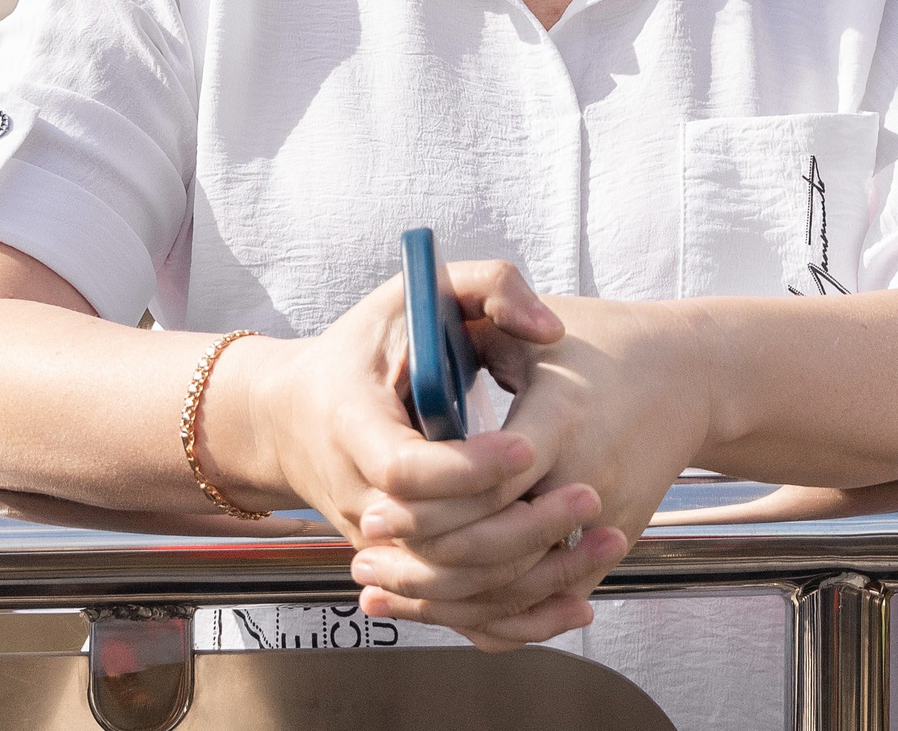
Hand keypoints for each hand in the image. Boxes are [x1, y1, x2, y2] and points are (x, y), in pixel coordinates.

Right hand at [214, 261, 578, 578]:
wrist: (291, 416)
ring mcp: (376, 540)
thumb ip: (488, 284)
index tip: (528, 450)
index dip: (467, 468)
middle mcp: (357, 496)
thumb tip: (550, 328)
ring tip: (607, 540)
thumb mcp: (416, 290)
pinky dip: (517, 613)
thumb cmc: (368, 345)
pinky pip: (457, 605)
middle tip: (589, 497)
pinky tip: (577, 600)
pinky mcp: (399, 566)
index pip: (406, 470)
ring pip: (452, 585)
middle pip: (436, 539)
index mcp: (351, 424)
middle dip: (517, 526)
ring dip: (532, 576)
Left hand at [350, 295, 714, 647]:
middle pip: (497, 543)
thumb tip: (415, 358)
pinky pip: (542, 601)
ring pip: (515, 586)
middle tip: (365, 553)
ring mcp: (604, 521)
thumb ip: (481, 328)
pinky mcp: (611, 546)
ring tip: (382, 587)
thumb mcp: (543, 330)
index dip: (428, 500)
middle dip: (423, 558)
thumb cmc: (608, 343)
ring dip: (443, 596)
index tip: (375, 506)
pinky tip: (435, 606)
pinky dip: (488, 615)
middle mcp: (588, 477)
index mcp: (563, 418)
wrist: (690, 378)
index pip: (488, 478)